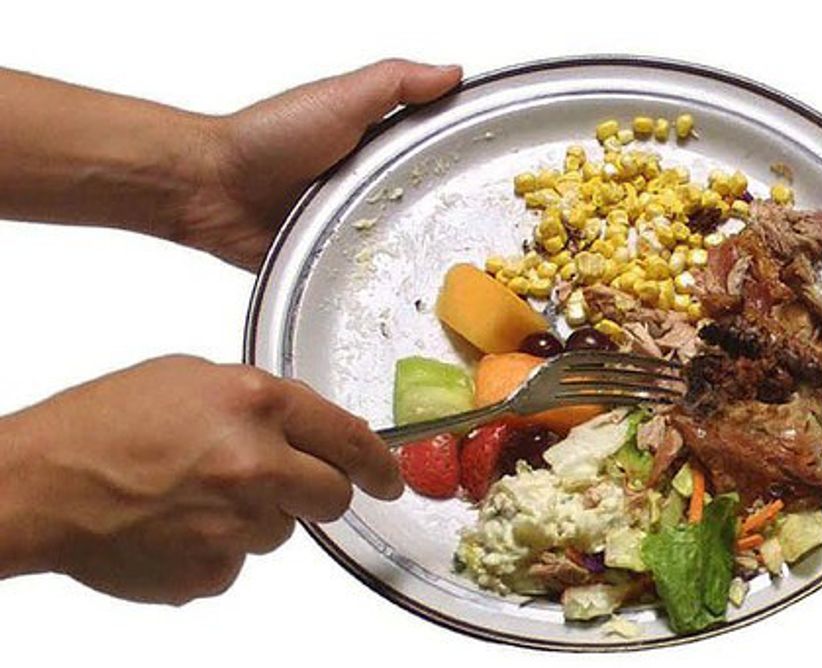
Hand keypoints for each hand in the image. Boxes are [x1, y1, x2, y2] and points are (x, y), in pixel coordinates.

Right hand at [0, 355, 400, 603]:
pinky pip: (240, 561)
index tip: (389, 478)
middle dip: (319, 490)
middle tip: (282, 481)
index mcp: (256, 405)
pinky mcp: (212, 573)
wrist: (39, 484)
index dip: (379, 463)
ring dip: (258, 515)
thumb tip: (309, 428)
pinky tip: (177, 523)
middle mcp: (256, 466)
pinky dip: (219, 546)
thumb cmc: (104, 423)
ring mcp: (236, 526)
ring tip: (197, 493)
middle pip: (332, 496)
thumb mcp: (195, 379)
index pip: (349, 438)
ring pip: (282, 530)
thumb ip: (264, 404)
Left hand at [179, 59, 461, 269]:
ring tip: (438, 257)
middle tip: (472, 225)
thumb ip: (395, 83)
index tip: (490, 165)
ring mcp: (349, 221)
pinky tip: (396, 277)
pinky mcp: (332, 257)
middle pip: (423, 198)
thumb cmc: (267, 139)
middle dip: (443, 211)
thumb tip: (452, 72)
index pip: (432, 146)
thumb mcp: (340, 98)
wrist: (212, 192)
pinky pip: (366, 271)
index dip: (461, 153)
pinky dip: (377, 274)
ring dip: (410, 247)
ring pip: (400, 240)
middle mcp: (365, 181)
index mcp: (374, 139)